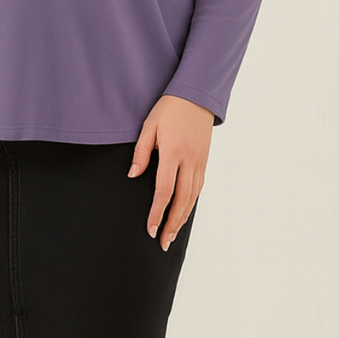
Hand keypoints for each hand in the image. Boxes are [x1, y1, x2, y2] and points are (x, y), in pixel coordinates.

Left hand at [128, 94, 213, 250]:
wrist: (196, 95)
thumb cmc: (169, 108)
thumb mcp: (149, 125)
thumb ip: (141, 152)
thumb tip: (133, 175)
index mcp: (173, 152)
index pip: (164, 190)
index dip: (157, 212)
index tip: (151, 228)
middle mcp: (189, 160)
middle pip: (181, 200)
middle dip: (172, 223)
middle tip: (163, 242)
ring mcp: (200, 161)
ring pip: (193, 197)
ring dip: (182, 218)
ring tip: (172, 234)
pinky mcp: (205, 160)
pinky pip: (199, 187)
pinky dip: (191, 203)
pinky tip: (184, 212)